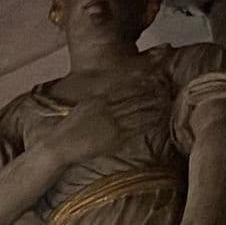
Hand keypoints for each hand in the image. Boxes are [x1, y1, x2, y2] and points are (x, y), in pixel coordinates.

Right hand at [48, 77, 166, 167]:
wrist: (59, 146)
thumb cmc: (67, 132)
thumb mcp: (80, 111)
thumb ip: (94, 105)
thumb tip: (102, 101)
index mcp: (98, 100)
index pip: (123, 88)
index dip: (139, 83)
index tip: (152, 78)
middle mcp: (107, 108)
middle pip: (133, 96)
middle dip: (150, 91)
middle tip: (165, 85)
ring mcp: (111, 122)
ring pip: (137, 110)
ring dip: (153, 105)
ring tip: (166, 100)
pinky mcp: (115, 136)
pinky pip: (135, 127)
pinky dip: (148, 122)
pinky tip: (158, 118)